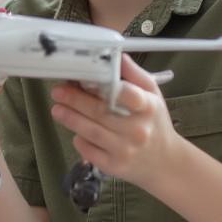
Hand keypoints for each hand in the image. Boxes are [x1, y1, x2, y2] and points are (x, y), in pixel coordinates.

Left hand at [49, 54, 180, 192]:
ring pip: (91, 132)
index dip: (109, 87)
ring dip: (70, 118)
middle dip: (75, 100)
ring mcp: (125, 150)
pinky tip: (75, 130)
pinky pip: (89, 151)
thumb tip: (116, 55)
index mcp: (148, 108)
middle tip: (58, 91)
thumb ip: (134, 74)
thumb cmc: (154, 122)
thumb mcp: (152, 94)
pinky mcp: (113, 166)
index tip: (87, 78)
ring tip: (57, 108)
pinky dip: (79, 140)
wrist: (164, 162)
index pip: (129, 95)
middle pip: (101, 113)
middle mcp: (137, 130)